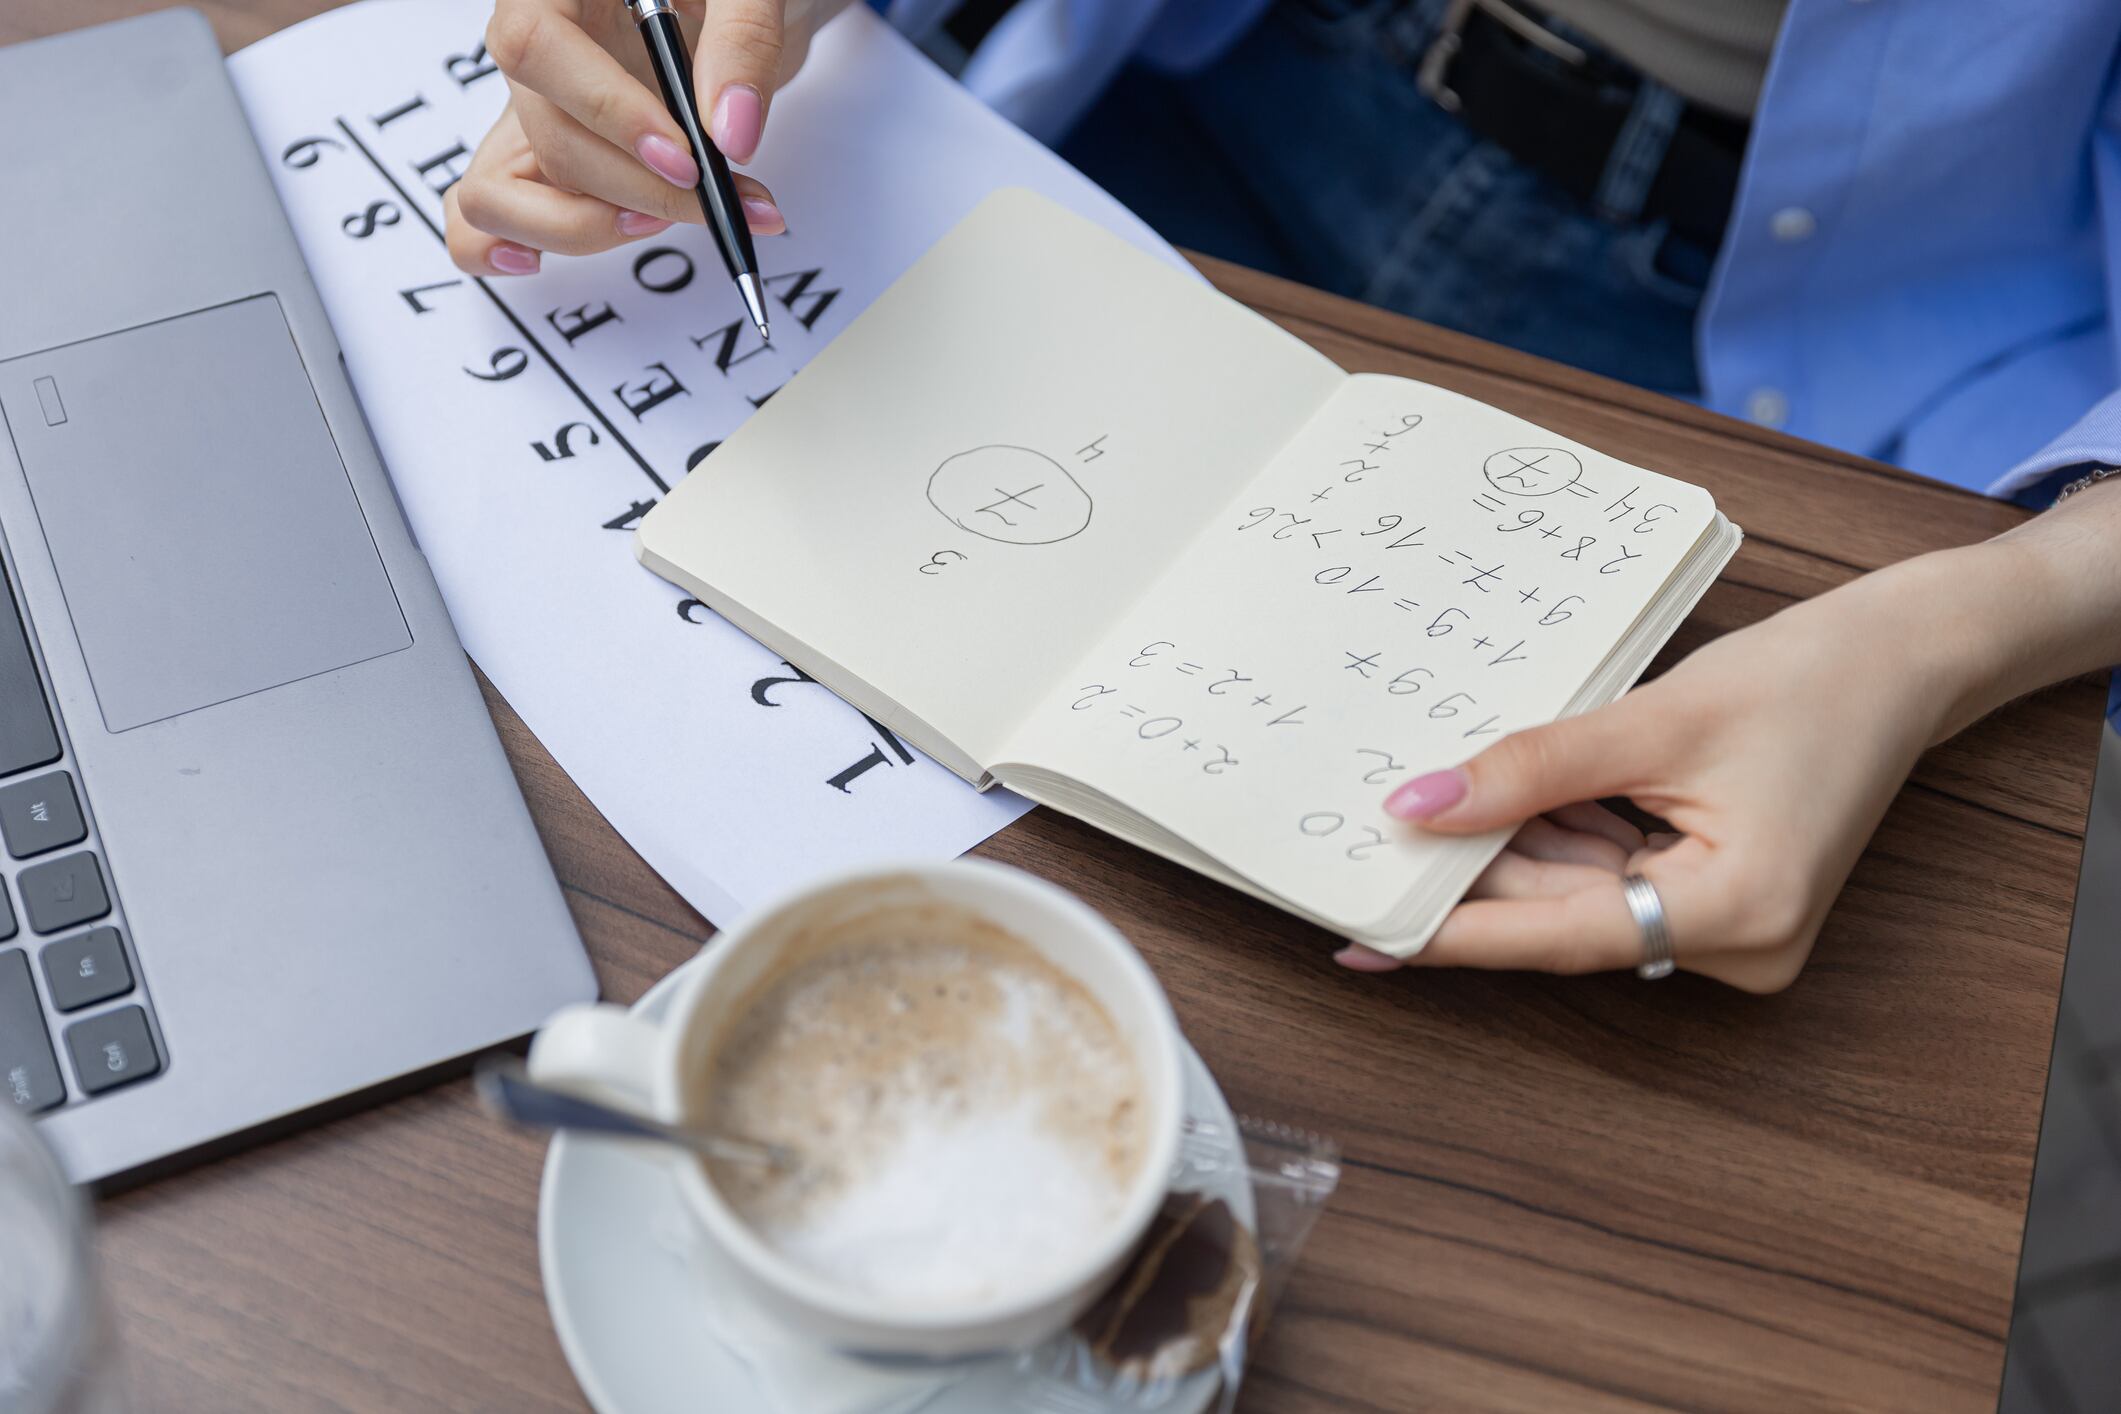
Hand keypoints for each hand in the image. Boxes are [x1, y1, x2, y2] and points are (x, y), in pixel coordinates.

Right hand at [447, 0, 844, 274]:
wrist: (737, 6)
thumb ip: (745, 42)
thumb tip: (731, 136)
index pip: (537, 47)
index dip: (607, 112)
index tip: (684, 157)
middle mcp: (532, 47)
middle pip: (545, 132)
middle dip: (635, 187)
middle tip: (718, 199)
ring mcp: (535, 109)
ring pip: (503, 189)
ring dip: (587, 227)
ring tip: (670, 219)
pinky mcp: (548, 156)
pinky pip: (486, 209)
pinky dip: (496, 248)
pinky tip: (532, 262)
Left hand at [1337, 558, 1974, 991]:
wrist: (1903, 659)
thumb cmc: (1808, 680)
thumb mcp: (1652, 721)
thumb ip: (1532, 770)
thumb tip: (1421, 807)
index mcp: (1739, 913)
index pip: (1560, 935)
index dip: (1456, 932)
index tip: (1367, 934)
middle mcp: (1740, 947)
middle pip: (1566, 918)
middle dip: (1474, 874)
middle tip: (1372, 849)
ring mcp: (1733, 931)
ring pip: (1582, 899)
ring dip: (1513, 852)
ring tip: (1424, 812)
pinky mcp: (1722, 901)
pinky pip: (1615, 880)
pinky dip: (1561, 841)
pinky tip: (1500, 804)